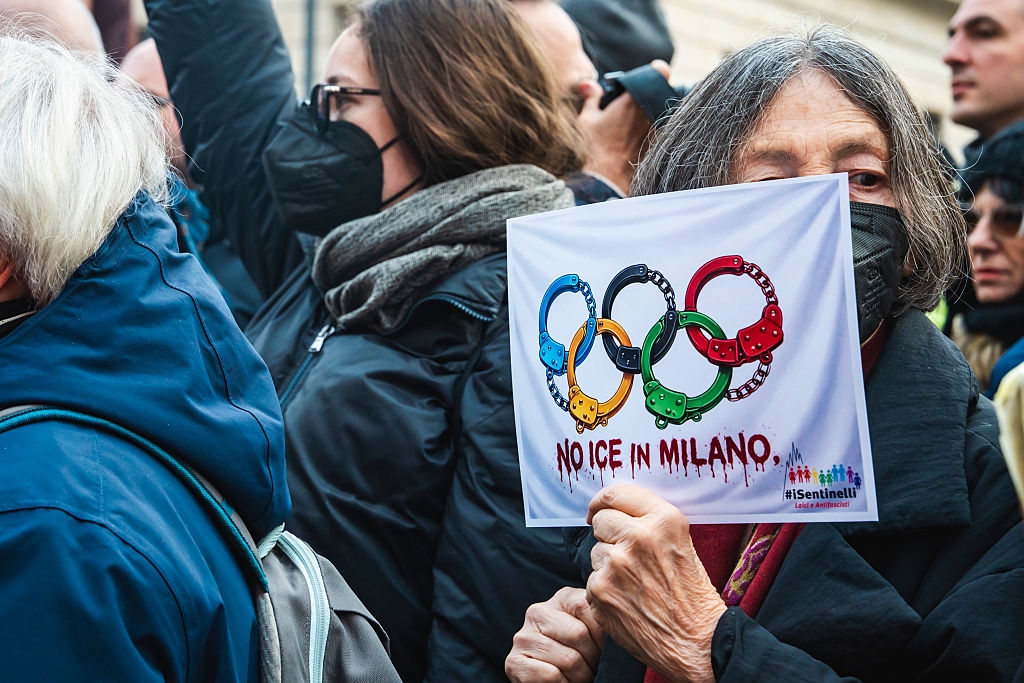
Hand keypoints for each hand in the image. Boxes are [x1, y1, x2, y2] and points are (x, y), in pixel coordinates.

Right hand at [506, 587, 604, 682]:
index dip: (604, 636)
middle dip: (593, 659)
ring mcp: (523, 637)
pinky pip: (551, 675)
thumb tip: (620, 623)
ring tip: (582, 677)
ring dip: (581, 676)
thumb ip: (601, 622)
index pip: (589, 608)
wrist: (552, 681)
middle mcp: (537, 612)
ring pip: (568, 659)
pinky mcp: (514, 662)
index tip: (605, 650)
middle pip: (579, 635)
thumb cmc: (579, 654)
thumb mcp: (592, 632)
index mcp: (561, 599)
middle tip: (594, 668)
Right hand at [575, 60, 671, 193]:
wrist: (605, 181)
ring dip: (652, 115)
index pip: (660, 71)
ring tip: (634, 125)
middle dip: (650, 94)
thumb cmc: (593, 150)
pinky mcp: (659, 146)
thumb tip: (589, 84)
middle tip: (636, 103)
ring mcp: (657, 130)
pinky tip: (637, 142)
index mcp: (633, 99)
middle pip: (660, 93)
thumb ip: (591, 98)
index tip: (650, 74)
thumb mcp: (586, 120)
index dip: (655, 70)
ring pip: (662, 113)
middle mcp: (650, 112)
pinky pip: (661, 132)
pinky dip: (653, 133)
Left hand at [586, 483, 726, 682]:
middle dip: (608, 535)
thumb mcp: (682, 542)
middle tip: (626, 554)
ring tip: (634, 583)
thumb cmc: (692, 594)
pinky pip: (592, 580)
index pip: (616, 494)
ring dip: (607, 565)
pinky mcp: (600, 591)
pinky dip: (604, 590)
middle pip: (601, 520)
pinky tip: (626, 601)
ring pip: (595, 552)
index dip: (602, 501)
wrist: (696, 642)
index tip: (598, 509)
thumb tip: (613, 507)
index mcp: (663, 520)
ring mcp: (616, 564)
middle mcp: (638, 537)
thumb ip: (650, 521)